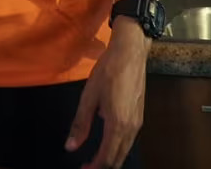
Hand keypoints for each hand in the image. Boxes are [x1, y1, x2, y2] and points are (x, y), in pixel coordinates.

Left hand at [66, 22, 148, 167]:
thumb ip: (80, 124)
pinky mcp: (139, 116)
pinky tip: (106, 143)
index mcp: (118, 124)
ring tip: (93, 160)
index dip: (94, 168)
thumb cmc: (108, 72)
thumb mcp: (89, 97)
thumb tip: (70, 147)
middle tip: (86, 167)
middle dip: (103, 167)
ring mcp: (138, 122)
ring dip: (110, 159)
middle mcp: (131, 128)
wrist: (130, 52)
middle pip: (118, 159)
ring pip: (125, 150)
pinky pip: (128, 140)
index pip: (107, 158)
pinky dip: (117, 148)